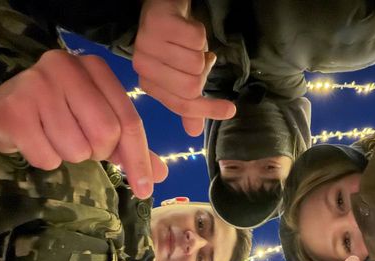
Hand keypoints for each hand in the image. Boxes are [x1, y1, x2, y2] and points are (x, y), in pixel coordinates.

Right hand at [0, 49, 166, 198]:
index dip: (139, 159)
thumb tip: (160, 175)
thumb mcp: (96, 121)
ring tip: (53, 138)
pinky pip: (48, 158)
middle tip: (79, 144)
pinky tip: (34, 142)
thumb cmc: (58, 115)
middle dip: (97, 152)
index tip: (145, 189)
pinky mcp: (13, 110)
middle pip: (106, 135)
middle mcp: (66, 66)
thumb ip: (128, 145)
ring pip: (77, 149)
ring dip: (68, 156)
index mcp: (94, 68)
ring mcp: (36, 84)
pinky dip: (45, 160)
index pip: (129, 121)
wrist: (2, 110)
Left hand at [133, 0, 235, 135]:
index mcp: (149, 83)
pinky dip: (201, 34)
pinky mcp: (159, 22)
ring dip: (202, 51)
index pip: (182, 105)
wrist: (164, 7)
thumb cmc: (174, 44)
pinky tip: (190, 30)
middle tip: (201, 60)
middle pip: (191, 87)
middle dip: (204, 74)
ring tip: (192, 44)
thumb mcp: (180, 75)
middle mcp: (143, 65)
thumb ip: (188, 103)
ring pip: (196, 63)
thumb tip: (194, 133)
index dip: (208, 109)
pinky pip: (197, 39)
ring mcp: (148, 43)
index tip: (231, 110)